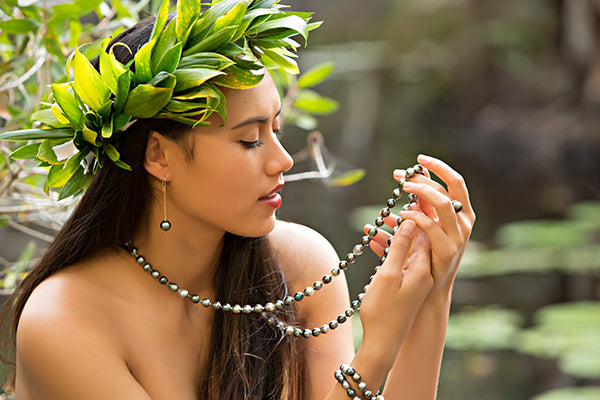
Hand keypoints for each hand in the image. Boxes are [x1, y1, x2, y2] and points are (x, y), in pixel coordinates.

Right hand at [357, 220, 433, 369]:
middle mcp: (423, 272)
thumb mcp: (387, 275)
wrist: (382, 344)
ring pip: (404, 248)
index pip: (424, 230)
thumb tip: (411, 220)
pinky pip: (398, 261)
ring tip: (371, 225)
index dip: (415, 211)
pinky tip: (371, 242)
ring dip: (389, 236)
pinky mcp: (405, 286)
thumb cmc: (382, 312)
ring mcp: (414, 280)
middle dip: (402, 220)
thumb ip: (400, 247)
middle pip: (416, 237)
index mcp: (422, 268)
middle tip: (389, 206)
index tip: (405, 197)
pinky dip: (386, 251)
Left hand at [393, 154, 474, 292]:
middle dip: (424, 178)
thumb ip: (421, 202)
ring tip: (403, 189)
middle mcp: (464, 221)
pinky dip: (414, 217)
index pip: (455, 181)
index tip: (419, 158)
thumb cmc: (426, 252)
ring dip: (421, 192)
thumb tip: (410, 177)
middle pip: (447, 189)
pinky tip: (401, 214)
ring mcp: (458, 236)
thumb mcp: (426, 223)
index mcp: (462, 212)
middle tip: (402, 176)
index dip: (438, 167)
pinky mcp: (447, 250)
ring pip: (442, 204)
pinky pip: (430, 227)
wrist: (429, 286)